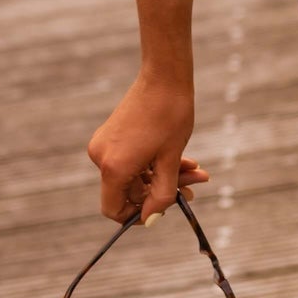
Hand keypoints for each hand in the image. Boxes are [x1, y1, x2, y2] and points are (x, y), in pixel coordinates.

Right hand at [87, 71, 208, 224]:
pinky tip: (182, 159)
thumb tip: (150, 220)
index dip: (139, 215)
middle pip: (130, 192)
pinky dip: (155, 163)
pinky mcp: (112, 137)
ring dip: (165, 176)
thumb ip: (162, 195)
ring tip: (195, 171)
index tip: (164, 209)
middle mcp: (101, 158)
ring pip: (136, 176)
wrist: (164, 77)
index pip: (114, 209)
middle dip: (162, 191)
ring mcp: (104, 146)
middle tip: (194, 186)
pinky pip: (133, 161)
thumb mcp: (170, 162)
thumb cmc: (170, 117)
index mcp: (113, 167)